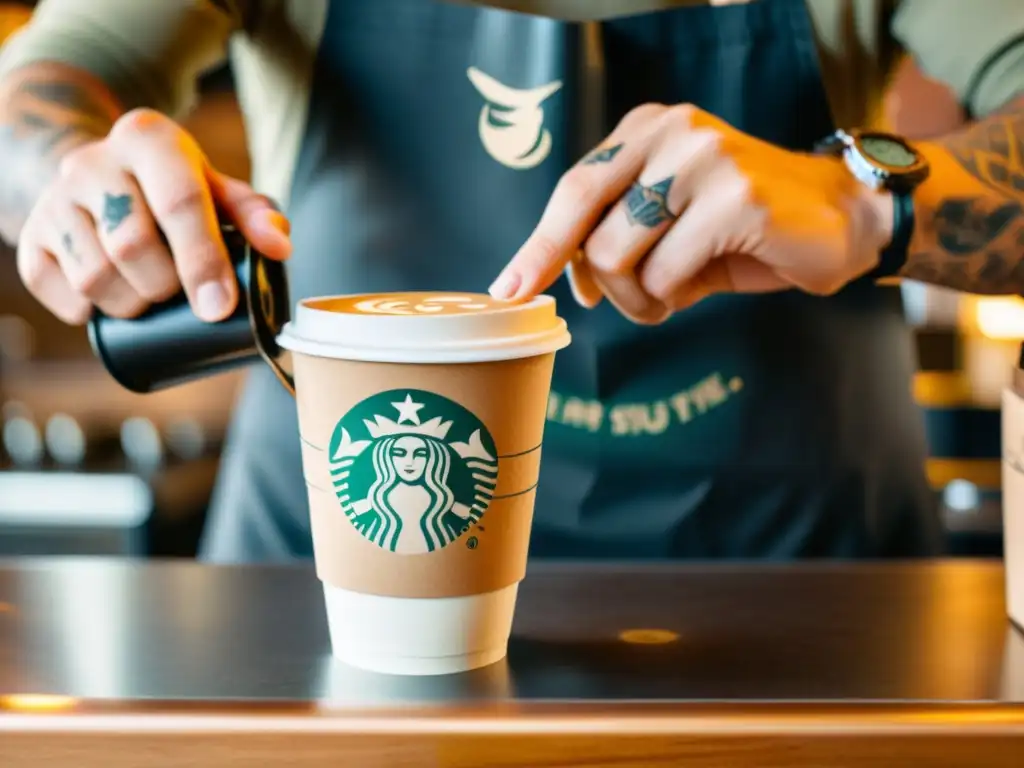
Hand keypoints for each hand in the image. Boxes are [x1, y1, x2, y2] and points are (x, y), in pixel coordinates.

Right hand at [17, 108, 291, 325]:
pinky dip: (87, 310)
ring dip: (129, 305)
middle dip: (165, 288)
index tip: (219, 308)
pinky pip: (56, 290)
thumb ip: (255, 214)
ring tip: (148, 296)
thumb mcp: (216, 188)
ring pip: (94, 277)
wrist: (97, 175)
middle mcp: (93, 160)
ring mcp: (54, 197)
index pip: (179, 202)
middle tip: (180, 294)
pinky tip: (108, 299)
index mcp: (148, 138)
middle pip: (134, 247)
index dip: (202, 261)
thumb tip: (279, 248)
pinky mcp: (30, 234)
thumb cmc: (171, 189)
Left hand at [490, 103, 892, 322]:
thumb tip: (562, 277)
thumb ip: (615, 235)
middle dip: (579, 274)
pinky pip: (664, 274)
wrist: (840, 221)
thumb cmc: (742, 230)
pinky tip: (699, 289)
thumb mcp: (668, 226)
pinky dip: (671, 299)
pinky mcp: (734, 197)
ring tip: (668, 296)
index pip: (574, 187)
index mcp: (649, 130)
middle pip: (583, 216)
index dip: (539, 244)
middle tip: (594, 305)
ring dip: (634, 296)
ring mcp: (704, 159)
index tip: (510, 287)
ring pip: (617, 254)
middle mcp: (672, 132)